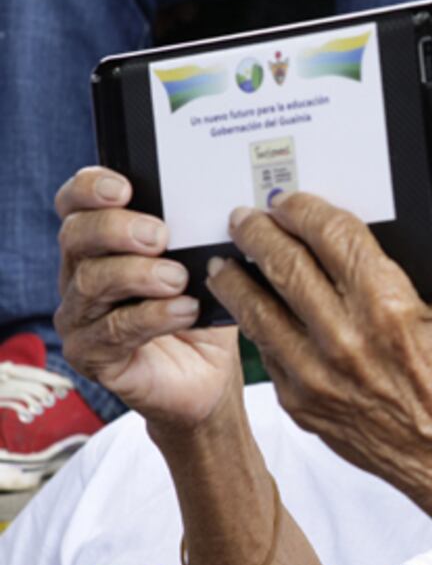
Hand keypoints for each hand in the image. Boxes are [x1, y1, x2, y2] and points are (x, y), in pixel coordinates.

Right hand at [53, 167, 240, 430]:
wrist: (210, 376)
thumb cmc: (202, 313)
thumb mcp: (206, 267)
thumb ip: (199, 237)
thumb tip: (221, 208)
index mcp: (103, 245)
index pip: (76, 206)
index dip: (89, 189)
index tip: (123, 187)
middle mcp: (82, 276)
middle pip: (76, 237)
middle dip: (116, 229)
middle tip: (158, 235)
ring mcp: (81, 318)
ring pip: (91, 283)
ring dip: (138, 274)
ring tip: (178, 278)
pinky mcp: (92, 355)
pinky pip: (113, 330)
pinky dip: (152, 316)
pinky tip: (184, 310)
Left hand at [206, 193, 431, 532]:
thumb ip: (409, 271)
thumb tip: (370, 233)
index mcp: (389, 303)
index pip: (331, 233)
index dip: (304, 209)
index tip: (290, 202)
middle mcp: (346, 335)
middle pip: (284, 261)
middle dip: (259, 231)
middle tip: (246, 218)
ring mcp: (316, 373)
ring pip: (256, 307)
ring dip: (236, 276)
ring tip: (227, 261)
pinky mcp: (299, 402)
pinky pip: (267, 350)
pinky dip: (256, 323)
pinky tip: (252, 309)